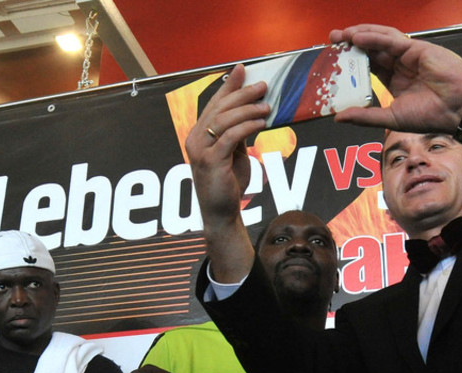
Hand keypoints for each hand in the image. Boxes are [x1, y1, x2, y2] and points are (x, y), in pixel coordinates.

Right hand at [185, 64, 269, 235]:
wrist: (221, 213)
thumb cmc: (228, 183)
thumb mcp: (234, 152)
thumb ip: (237, 133)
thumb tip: (251, 111)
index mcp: (198, 134)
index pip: (214, 104)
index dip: (228, 86)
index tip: (243, 70)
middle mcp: (194, 139)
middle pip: (219, 108)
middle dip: (242, 94)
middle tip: (263, 87)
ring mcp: (200, 150)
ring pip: (224, 119)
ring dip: (248, 110)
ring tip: (267, 107)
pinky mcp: (211, 162)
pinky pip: (231, 137)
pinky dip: (247, 126)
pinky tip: (261, 123)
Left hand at [329, 24, 461, 167]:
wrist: (459, 109)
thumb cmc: (432, 115)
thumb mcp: (390, 118)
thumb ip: (365, 116)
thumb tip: (338, 118)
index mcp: (395, 81)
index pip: (368, 67)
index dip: (351, 62)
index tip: (333, 60)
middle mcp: (401, 65)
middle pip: (371, 50)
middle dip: (350, 44)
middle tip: (331, 40)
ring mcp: (409, 55)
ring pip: (380, 40)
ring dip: (360, 35)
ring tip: (341, 35)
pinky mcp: (417, 48)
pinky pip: (391, 40)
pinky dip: (374, 37)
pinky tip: (358, 38)